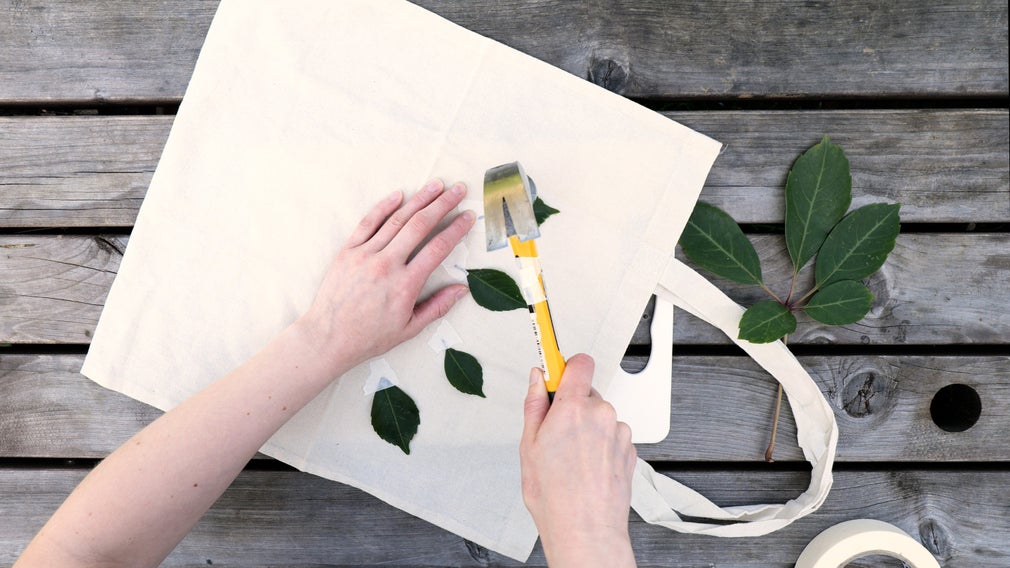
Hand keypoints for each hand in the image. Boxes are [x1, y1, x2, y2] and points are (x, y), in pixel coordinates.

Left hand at [298, 179, 474, 373]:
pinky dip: (384, 207)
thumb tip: (462, 289)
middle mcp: (386, 264)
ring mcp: (365, 255)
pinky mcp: (347, 251)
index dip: (456, 229)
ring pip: (397, 220)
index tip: (468, 216)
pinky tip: (399, 195)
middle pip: (420, 225)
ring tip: (436, 185)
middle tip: (458, 190)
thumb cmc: (369, 337)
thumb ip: (438, 306)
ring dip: (419, 200)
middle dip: (442, 205)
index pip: (438, 248)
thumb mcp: (410, 328)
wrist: (328, 338)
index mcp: (405, 284)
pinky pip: (367, 223)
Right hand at [520, 354, 637, 567]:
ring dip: (588, 429)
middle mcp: (601, 414)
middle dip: (572, 406)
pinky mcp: (631, 449)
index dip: (566, 364)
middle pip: (586, 392)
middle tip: (555, 434)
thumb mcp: (529, 447)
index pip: (578, 362)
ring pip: (600, 416)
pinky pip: (612, 435)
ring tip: (572, 459)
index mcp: (573, 408)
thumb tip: (538, 378)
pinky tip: (587, 468)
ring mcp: (619, 431)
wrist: (586, 531)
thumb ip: (535, 405)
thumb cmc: (555, 496)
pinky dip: (601, 445)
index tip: (555, 362)